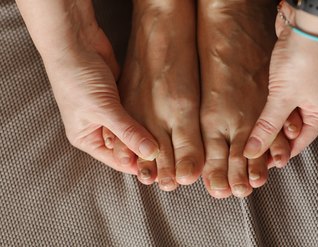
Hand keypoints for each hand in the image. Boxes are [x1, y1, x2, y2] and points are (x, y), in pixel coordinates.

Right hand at [16, 0, 159, 172]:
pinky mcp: (119, 97)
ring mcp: (110, 112)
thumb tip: (151, 153)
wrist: (75, 41)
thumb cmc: (77, 77)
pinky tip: (164, 120)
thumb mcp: (103, 109)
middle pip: (127, 146)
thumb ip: (128, 132)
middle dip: (144, 149)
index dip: (138, 165)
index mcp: (87, 138)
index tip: (161, 170)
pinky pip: (136, 112)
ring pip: (133, 129)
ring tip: (171, 141)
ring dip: (147, 132)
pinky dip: (146, 116)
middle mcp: (98, 128)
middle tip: (170, 156)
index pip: (117, 160)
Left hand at [244, 2, 317, 158]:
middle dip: (270, 141)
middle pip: (289, 131)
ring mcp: (302, 91)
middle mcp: (313, 104)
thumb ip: (267, 126)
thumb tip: (253, 151)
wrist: (303, 24)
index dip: (277, 155)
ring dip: (266, 125)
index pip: (297, 144)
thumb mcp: (283, 98)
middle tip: (249, 150)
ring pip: (281, 116)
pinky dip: (266, 109)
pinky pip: (277, 101)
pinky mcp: (291, 79)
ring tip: (247, 135)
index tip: (257, 164)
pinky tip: (252, 114)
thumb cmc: (303, 59)